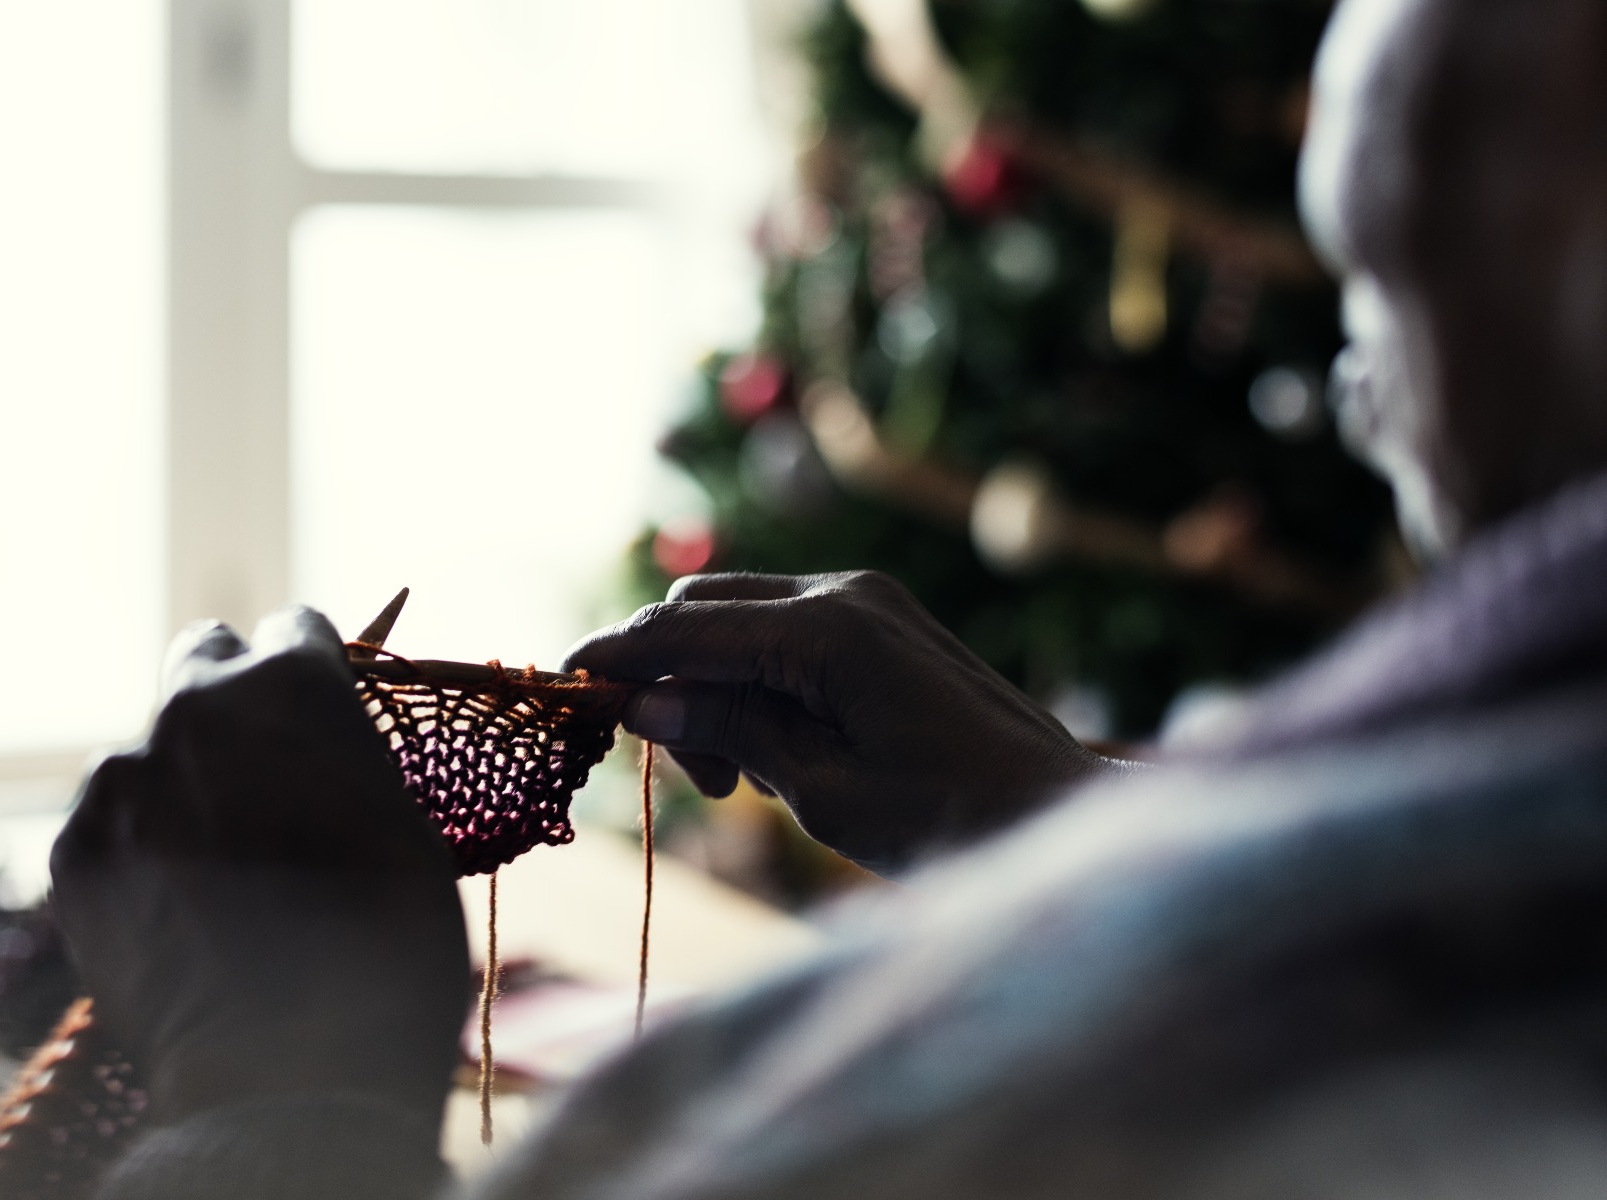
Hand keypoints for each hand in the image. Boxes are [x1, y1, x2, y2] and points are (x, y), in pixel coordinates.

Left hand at [50, 607, 470, 1138]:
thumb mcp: (401, 825)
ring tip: (218, 869)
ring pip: (149, 747)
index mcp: (292, 684)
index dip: (312, 672)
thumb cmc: (384, 945)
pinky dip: (138, 848)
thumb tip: (321, 756)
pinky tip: (177, 909)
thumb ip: (346, 761)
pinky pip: (108, 821)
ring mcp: (121, 775)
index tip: (318, 713)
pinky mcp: (72, 847)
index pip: (293, 628)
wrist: (288, 1067)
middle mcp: (195, 706)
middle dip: (228, 697)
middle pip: (202, 656)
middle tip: (257, 771)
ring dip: (180, 783)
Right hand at [564, 571, 1128, 874]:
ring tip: (724, 777)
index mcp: (828, 628)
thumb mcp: (821, 789)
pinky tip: (763, 748)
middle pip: (705, 603)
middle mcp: (847, 593)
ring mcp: (872, 601)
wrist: (1059, 818)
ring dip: (706, 676)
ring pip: (742, 614)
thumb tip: (642, 700)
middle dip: (659, 668)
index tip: (557, 689)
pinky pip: (787, 631)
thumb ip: (729, 730)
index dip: (612, 657)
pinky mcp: (887, 624)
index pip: (683, 627)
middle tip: (658, 758)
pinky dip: (752, 675)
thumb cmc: (950, 820)